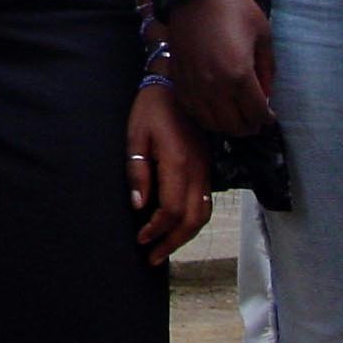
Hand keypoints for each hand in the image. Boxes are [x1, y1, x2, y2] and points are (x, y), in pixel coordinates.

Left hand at [126, 82, 212, 265]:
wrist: (175, 85)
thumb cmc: (151, 108)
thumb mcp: (135, 135)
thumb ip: (138, 172)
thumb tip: (138, 206)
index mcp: (178, 162)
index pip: (171, 209)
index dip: (156, 230)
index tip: (140, 240)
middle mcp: (197, 170)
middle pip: (192, 219)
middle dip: (172, 242)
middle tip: (152, 258)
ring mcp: (205, 170)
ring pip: (203, 214)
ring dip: (184, 236)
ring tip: (164, 249)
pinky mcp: (207, 168)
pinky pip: (205, 203)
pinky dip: (193, 222)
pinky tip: (178, 228)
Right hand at [166, 0, 275, 135]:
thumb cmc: (235, 7)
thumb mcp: (263, 36)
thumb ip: (267, 70)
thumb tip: (265, 94)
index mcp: (239, 75)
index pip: (256, 114)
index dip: (267, 120)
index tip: (270, 117)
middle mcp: (214, 86)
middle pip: (233, 125)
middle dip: (248, 126)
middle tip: (254, 119)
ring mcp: (193, 83)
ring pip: (210, 122)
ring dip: (226, 124)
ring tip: (234, 115)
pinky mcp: (177, 77)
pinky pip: (191, 109)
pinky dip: (204, 115)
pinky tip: (212, 107)